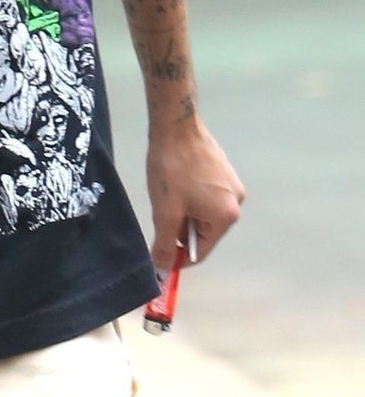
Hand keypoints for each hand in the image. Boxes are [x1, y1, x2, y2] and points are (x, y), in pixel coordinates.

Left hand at [147, 113, 244, 275]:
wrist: (176, 126)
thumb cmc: (171, 169)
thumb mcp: (165, 212)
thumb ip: (165, 244)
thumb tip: (162, 270)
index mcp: (226, 216)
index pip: (201, 250)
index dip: (178, 256)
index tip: (158, 253)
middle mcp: (237, 203)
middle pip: (203, 232)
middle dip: (180, 228)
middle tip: (161, 212)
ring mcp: (233, 185)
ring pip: (203, 213)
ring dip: (184, 212)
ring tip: (168, 194)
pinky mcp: (225, 172)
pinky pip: (206, 196)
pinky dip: (189, 197)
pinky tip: (176, 183)